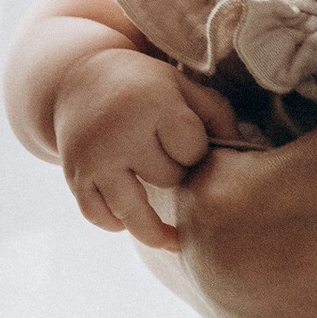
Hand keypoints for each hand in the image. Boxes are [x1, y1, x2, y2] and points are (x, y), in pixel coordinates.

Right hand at [56, 48, 243, 247]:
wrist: (78, 81)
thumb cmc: (142, 86)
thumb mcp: (180, 85)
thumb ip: (216, 115)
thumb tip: (242, 154)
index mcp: (152, 103)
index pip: (192, 149)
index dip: (197, 151)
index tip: (190, 143)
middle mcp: (120, 132)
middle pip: (168, 179)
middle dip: (174, 174)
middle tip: (167, 159)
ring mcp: (94, 158)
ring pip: (133, 213)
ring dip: (153, 223)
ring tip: (171, 236)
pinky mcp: (74, 177)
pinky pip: (100, 217)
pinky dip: (116, 223)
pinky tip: (129, 218)